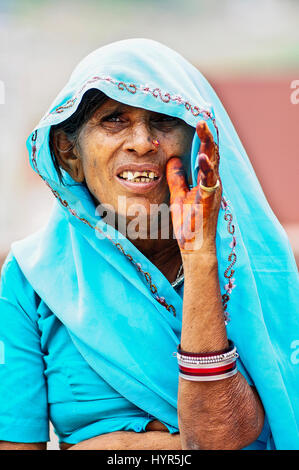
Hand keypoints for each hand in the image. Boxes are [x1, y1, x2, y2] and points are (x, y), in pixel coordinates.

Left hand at [166, 120, 221, 253]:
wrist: (194, 246)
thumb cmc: (188, 222)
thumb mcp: (178, 195)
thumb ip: (177, 178)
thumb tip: (173, 159)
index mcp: (205, 180)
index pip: (205, 154)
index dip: (203, 138)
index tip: (198, 120)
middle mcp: (212, 182)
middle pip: (212, 153)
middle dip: (207, 135)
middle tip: (202, 117)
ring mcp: (213, 190)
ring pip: (214, 162)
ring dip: (208, 144)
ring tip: (203, 126)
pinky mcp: (210, 200)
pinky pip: (210, 181)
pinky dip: (207, 168)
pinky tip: (202, 156)